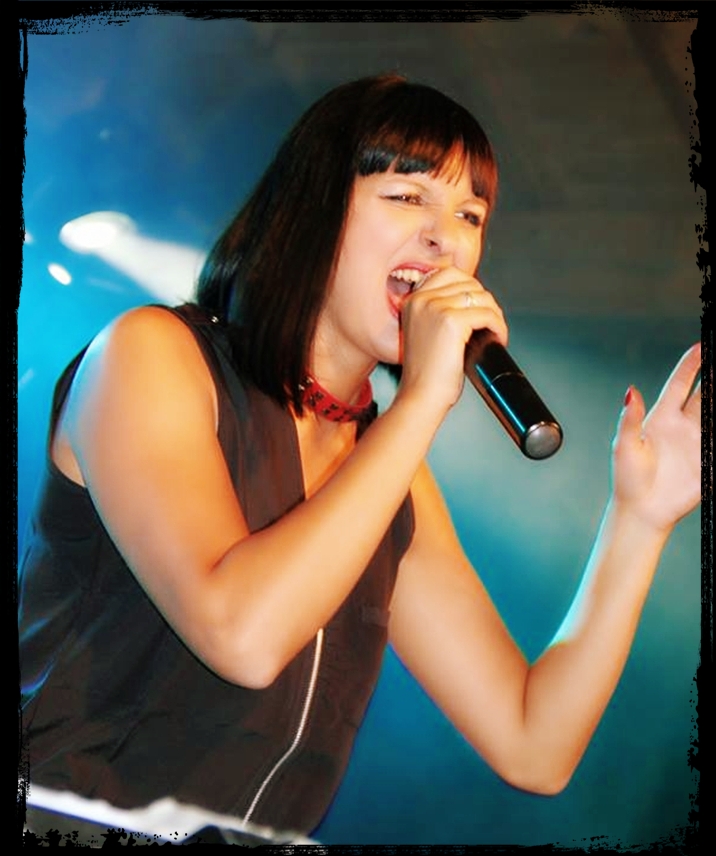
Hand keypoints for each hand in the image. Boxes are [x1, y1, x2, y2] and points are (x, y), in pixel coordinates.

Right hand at [398, 267, 507, 412]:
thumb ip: (440, 312)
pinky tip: (497, 339)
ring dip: (494, 314)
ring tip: (494, 333)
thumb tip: (473, 299)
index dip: (471, 289)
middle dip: (485, 302)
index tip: (479, 309)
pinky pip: (487, 314)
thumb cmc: (425, 374)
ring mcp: (435, 308)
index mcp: (413, 300)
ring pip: (481, 297)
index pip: (450, 274)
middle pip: (469, 283)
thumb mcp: (425, 333)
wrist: (420, 396)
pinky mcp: (451, 321)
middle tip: (489, 325)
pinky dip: (498, 326)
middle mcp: (421, 299)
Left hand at [611, 343, 701, 531]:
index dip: (691, 365)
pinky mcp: (708, 462)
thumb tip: (631, 391)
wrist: (641, 511)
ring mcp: (698, 443)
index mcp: (661, 418)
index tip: (701, 346)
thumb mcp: (625, 445)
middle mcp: (683, 426)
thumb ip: (630, 418)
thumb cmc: (627, 479)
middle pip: (706, 395)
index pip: (680, 384)